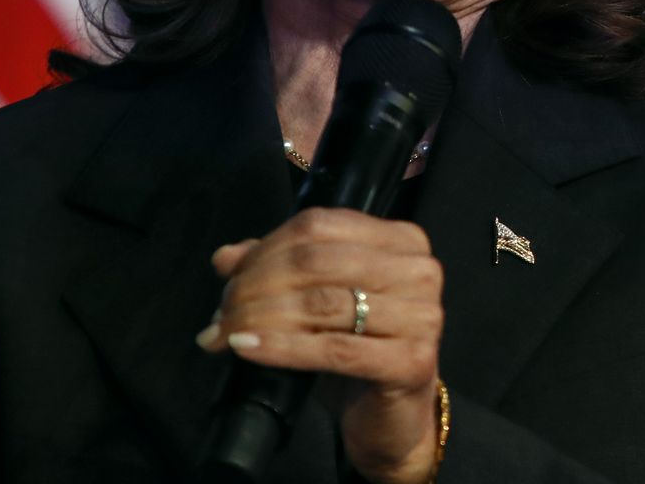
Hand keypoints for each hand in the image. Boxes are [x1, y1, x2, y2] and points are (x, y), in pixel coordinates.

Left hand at [198, 207, 445, 483]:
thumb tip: (226, 257)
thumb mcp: (320, 304)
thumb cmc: (360, 354)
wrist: (393, 420)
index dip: (265, 250)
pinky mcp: (411, 360)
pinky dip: (280, 347)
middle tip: (222, 314)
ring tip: (225, 334)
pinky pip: (332, 349)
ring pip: (322, 304)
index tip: (228, 280)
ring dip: (260, 317)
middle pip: (317, 262)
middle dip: (256, 285)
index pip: (319, 225)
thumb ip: (279, 271)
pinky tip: (246, 347)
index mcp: (402, 241)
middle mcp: (419, 271)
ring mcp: (422, 315)